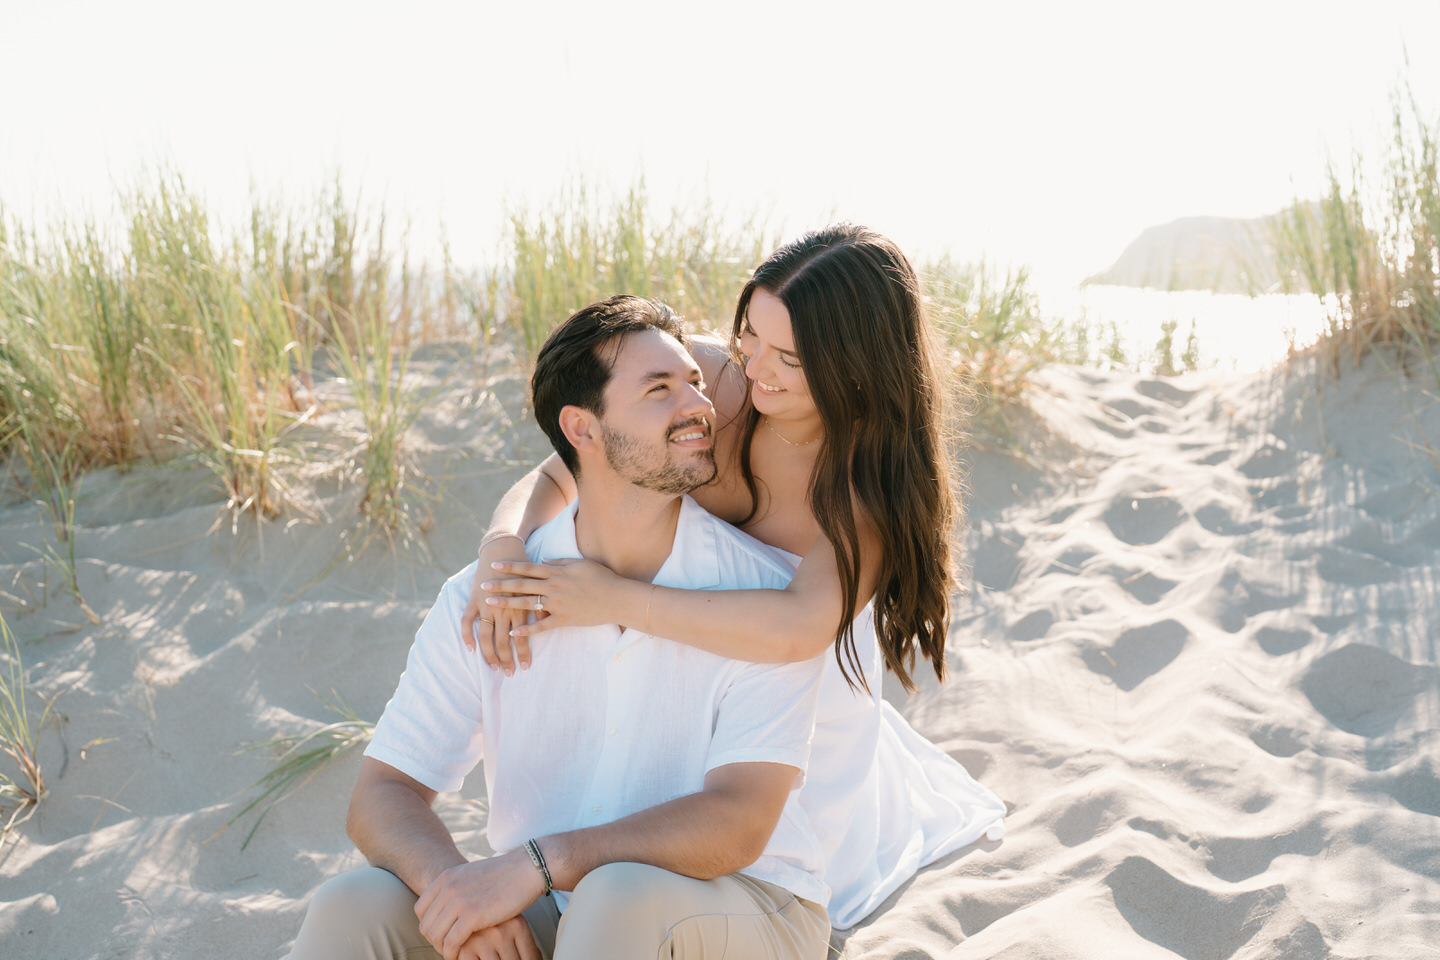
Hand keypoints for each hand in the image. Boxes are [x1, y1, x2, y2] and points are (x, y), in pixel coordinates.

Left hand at [416, 851, 544, 959]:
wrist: (527, 868)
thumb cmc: (505, 875)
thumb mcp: (472, 875)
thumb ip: (457, 887)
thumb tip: (450, 906)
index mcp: (446, 877)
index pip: (421, 909)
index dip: (429, 925)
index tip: (442, 934)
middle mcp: (448, 888)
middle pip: (426, 924)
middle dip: (435, 940)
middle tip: (448, 947)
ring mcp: (459, 901)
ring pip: (435, 935)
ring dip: (442, 949)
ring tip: (454, 953)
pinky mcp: (472, 915)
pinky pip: (451, 942)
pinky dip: (451, 953)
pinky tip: (459, 956)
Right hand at [462, 537, 533, 674]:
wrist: (504, 549)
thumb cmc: (524, 567)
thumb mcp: (536, 586)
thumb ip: (540, 605)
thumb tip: (547, 622)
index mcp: (520, 606)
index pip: (523, 636)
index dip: (523, 653)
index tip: (525, 668)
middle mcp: (504, 608)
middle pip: (504, 640)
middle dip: (507, 659)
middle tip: (509, 674)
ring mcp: (487, 605)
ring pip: (487, 635)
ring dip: (489, 654)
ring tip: (493, 667)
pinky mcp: (474, 600)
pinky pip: (467, 620)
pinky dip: (468, 635)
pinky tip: (470, 648)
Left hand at [480, 558, 625, 638]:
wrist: (617, 597)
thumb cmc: (601, 577)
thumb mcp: (580, 564)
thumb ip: (559, 562)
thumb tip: (542, 562)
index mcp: (557, 572)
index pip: (527, 568)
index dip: (510, 567)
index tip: (494, 566)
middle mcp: (553, 587)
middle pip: (521, 585)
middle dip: (500, 585)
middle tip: (482, 585)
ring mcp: (558, 604)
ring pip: (526, 604)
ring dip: (506, 604)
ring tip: (490, 604)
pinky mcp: (564, 619)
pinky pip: (542, 626)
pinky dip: (527, 630)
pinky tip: (513, 633)